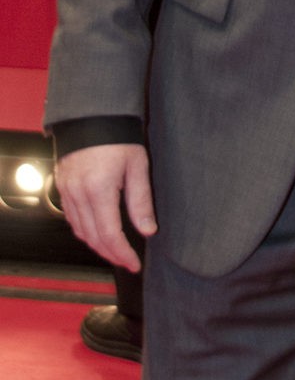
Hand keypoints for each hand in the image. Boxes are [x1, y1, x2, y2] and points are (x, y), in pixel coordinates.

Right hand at [55, 143, 157, 272]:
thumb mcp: (138, 166)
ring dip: (96, 245)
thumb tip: (148, 230)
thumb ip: (141, 201)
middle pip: (92, 237)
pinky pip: (71, 217)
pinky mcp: (62, 185)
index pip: (109, 235)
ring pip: (79, 230)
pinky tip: (97, 231)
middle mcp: (78, 194)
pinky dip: (84, 230)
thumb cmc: (119, 137)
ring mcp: (66, 190)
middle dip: (111, 254)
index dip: (122, 254)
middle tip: (127, 262)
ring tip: (116, 251)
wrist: (93, 114)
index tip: (135, 264)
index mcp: (99, 190)